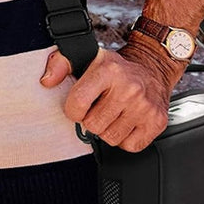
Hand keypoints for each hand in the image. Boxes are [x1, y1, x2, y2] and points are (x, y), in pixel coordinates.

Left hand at [40, 43, 179, 151]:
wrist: (151, 69)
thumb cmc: (115, 68)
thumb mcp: (86, 57)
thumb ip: (60, 64)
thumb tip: (47, 81)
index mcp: (108, 70)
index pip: (78, 103)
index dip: (72, 110)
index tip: (78, 106)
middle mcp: (129, 88)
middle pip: (93, 125)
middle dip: (91, 119)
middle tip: (99, 108)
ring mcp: (144, 106)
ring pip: (111, 138)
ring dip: (108, 130)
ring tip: (113, 114)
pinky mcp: (156, 122)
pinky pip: (130, 146)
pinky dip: (125, 139)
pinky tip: (126, 122)